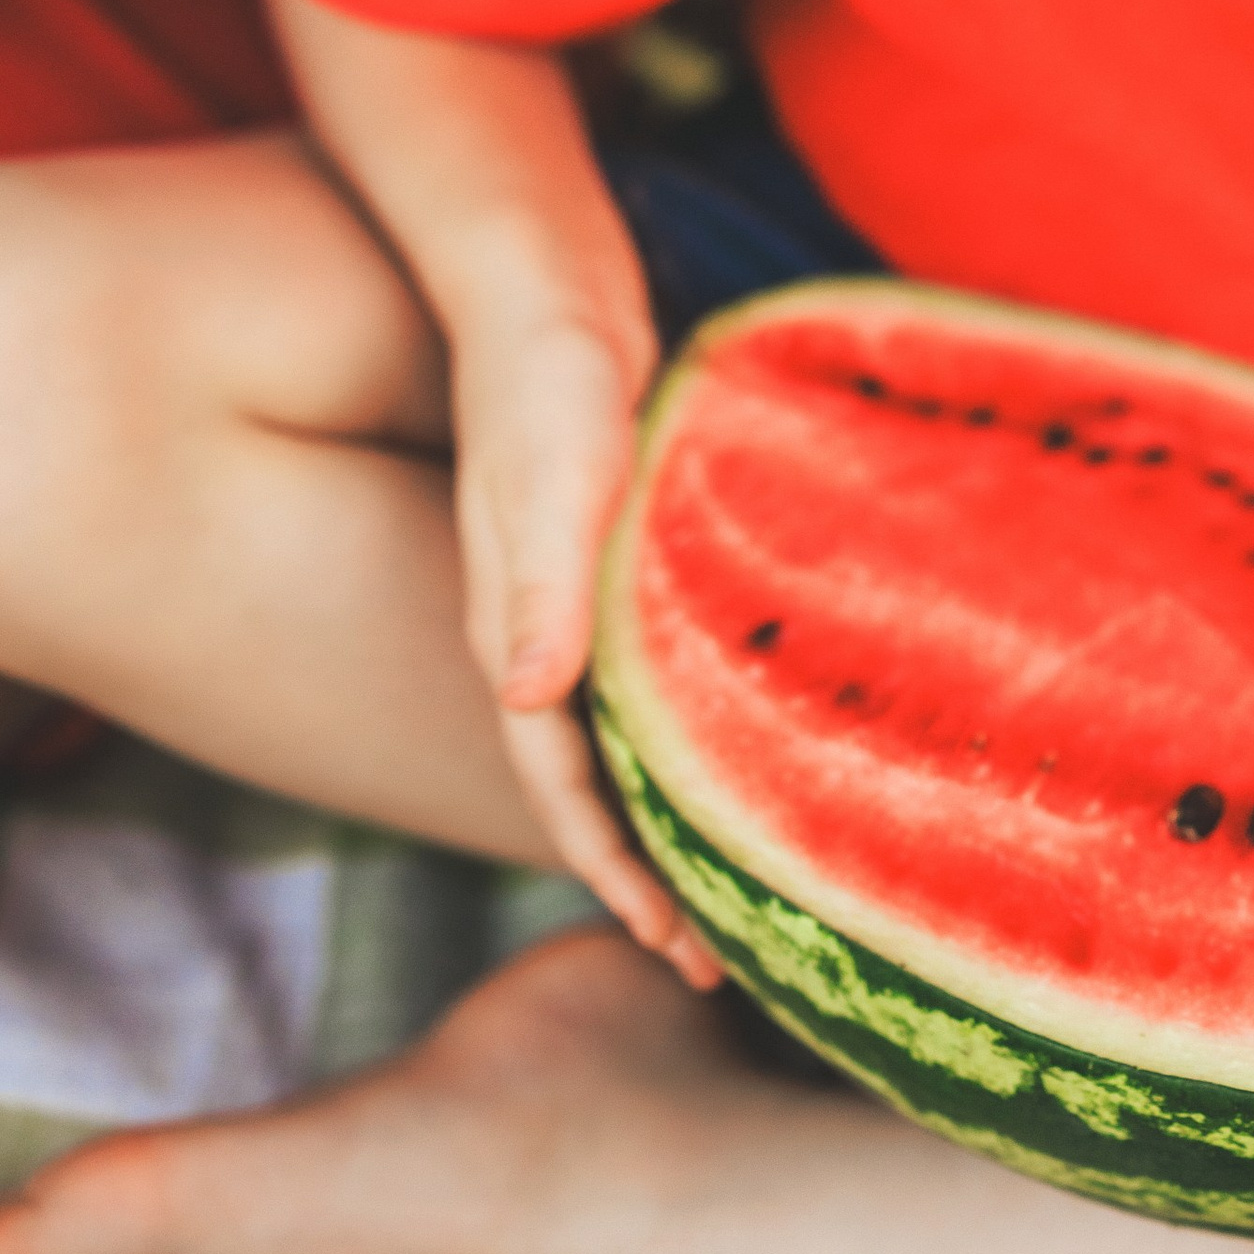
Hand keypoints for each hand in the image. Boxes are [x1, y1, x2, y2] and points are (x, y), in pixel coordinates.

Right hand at [448, 292, 722, 991]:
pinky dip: (677, 735)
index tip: (674, 947)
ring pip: (612, 740)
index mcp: (517, 628)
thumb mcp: (550, 462)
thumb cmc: (547, 371)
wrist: (539, 293)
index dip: (610, 866)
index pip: (557, 780)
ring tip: (730, 884)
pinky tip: (735, 746)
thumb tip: (531, 690)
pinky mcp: (606, 567)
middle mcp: (536, 631)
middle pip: (581, 782)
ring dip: (661, 815)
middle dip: (638, 874)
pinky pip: (638, 682)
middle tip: (713, 960)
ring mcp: (567, 602)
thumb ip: (537, 570)